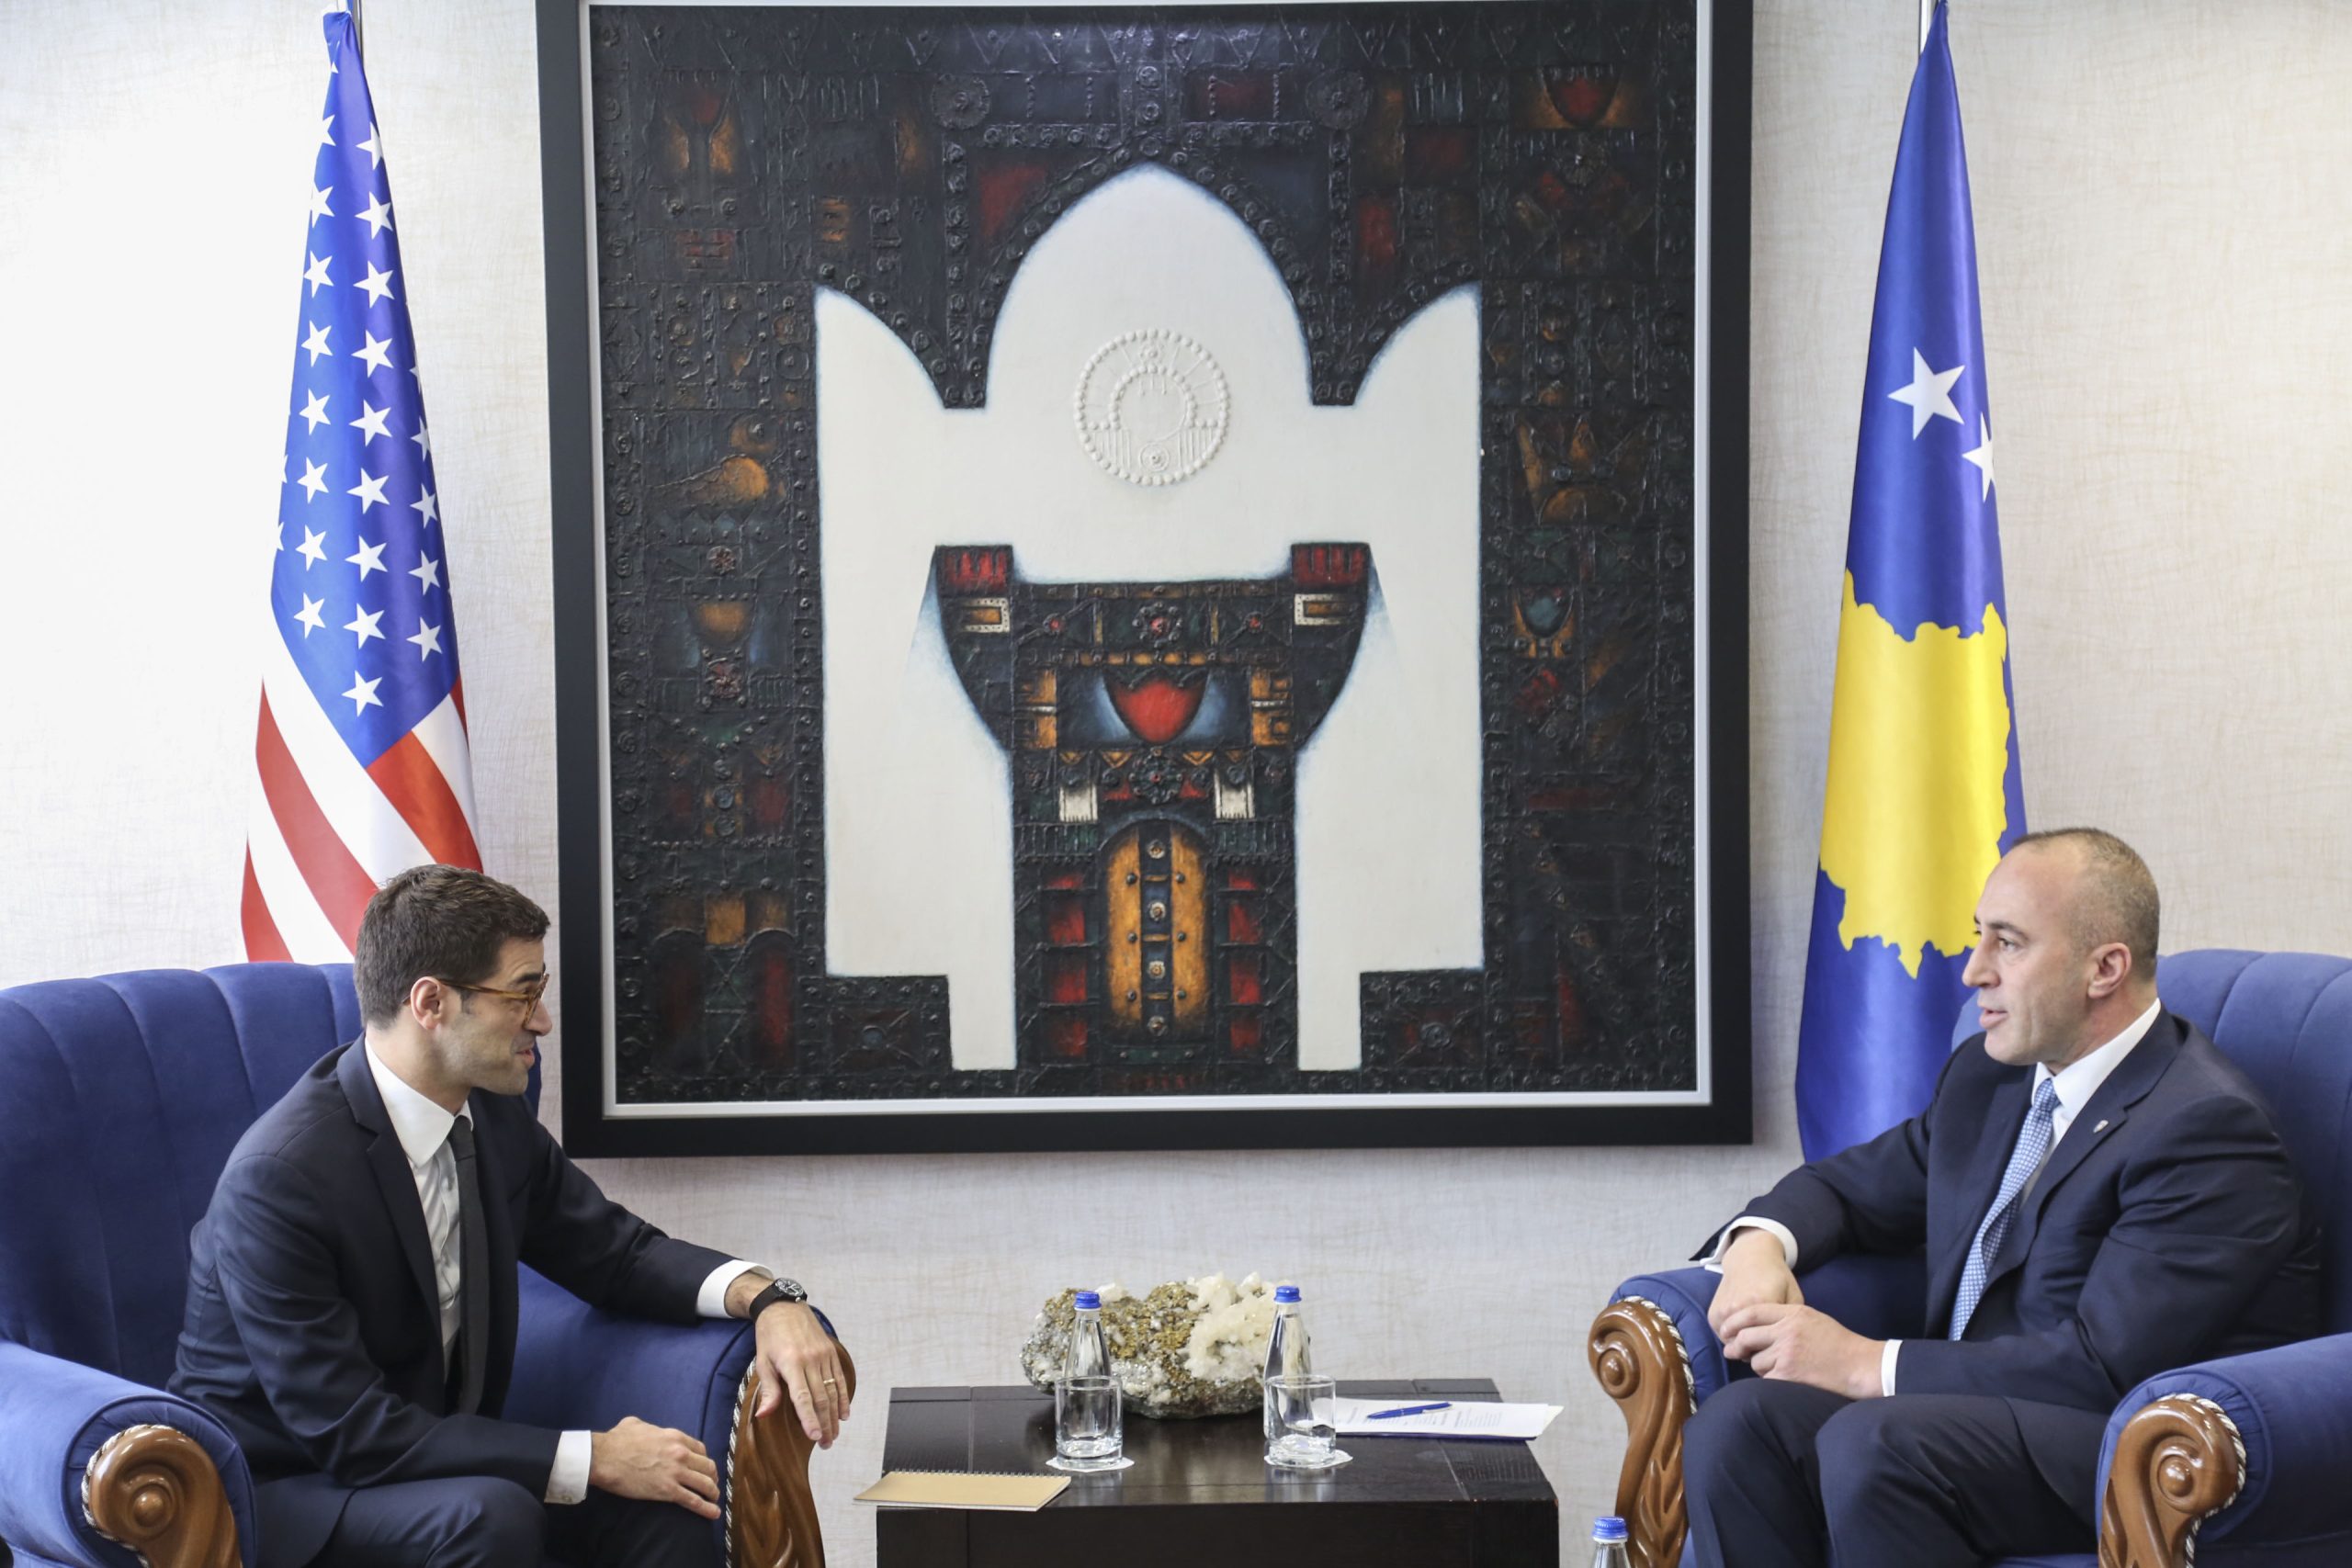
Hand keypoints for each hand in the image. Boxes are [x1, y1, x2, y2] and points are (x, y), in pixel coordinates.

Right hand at [589, 1416, 719, 1518]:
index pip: (700, 1449)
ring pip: (705, 1484)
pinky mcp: (667, 1490)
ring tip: (714, 1500)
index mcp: (675, 1437)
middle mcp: (681, 1453)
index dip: (704, 1460)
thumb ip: (647, 1426)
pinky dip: (706, 1508)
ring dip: (713, 1492)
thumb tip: (643, 1427)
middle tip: (710, 1484)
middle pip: (707, 1466)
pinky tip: (713, 1513)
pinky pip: (693, 1501)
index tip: (703, 1467)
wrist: (605, 1457)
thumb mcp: (635, 1424)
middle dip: (712, 1476)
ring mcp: (676, 1472)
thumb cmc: (617, 1440)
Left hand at [753, 1300, 850, 1447]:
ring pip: (833, 1391)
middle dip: (824, 1424)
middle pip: (821, 1398)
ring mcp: (823, 1356)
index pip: (802, 1397)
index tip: (814, 1437)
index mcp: (791, 1363)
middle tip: (826, 1444)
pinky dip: (844, 1397)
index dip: (809, 1418)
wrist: (784, 1307)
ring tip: (834, 1434)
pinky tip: (844, 1414)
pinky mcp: (831, 1353)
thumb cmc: (769, 1336)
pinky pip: (840, 1379)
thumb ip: (769, 1390)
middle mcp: (811, 1360)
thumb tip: (763, 1415)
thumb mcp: (763, 1362)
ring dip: (834, 1416)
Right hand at [1707, 1227, 1803, 1341]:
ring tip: (1756, 1336)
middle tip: (1769, 1345)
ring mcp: (1723, 1311)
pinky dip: (1734, 1339)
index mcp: (1761, 1303)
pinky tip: (1744, 1328)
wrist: (1749, 1258)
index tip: (1782, 1346)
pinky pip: (1723, 1338)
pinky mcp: (1713, 1314)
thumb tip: (1787, 1349)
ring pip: (1734, 1346)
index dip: (1777, 1349)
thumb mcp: (1794, 1296)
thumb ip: (1791, 1324)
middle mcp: (1738, 1308)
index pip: (1769, 1343)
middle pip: (1750, 1348)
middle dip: (1760, 1351)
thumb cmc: (1776, 1278)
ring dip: (1745, 1347)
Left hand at [1717, 1301, 1883, 1399]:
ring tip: (1779, 1367)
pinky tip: (1784, 1378)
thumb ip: (1785, 1318)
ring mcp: (1787, 1353)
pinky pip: (1767, 1378)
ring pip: (1756, 1361)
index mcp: (1793, 1313)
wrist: (1860, 1365)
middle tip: (1732, 1352)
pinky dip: (1771, 1380)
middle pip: (1746, 1336)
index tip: (1725, 1329)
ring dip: (1761, 1366)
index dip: (1734, 1321)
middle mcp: (1787, 1331)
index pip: (1752, 1312)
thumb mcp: (1812, 1318)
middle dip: (1737, 1346)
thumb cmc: (1839, 1343)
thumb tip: (1756, 1325)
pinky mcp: (1790, 1374)